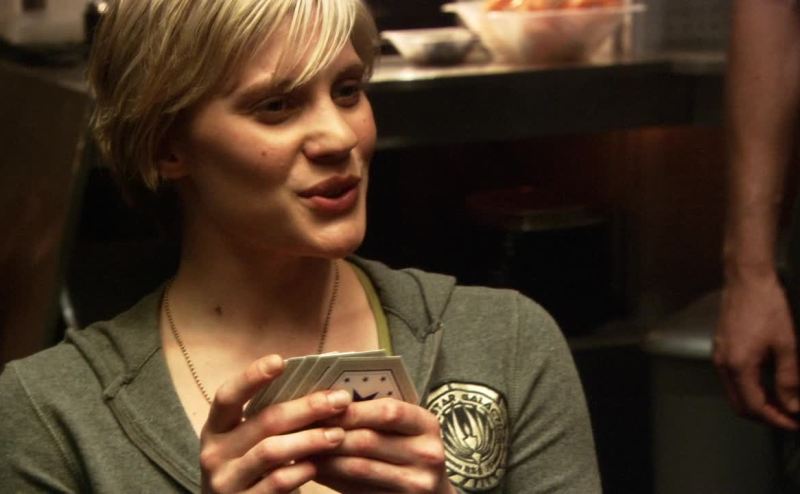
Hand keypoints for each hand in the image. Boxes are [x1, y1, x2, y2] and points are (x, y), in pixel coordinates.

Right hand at [200, 355, 352, 492]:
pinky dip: (300, 471)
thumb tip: (319, 388)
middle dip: (307, 408)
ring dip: (310, 439)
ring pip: (271, 451)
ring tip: (338, 434)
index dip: (251, 377)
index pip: (228, 396)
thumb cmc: (251, 466)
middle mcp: (214, 452)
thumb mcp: (249, 440)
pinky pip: (276, 482)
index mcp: (217, 427)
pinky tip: (318, 464)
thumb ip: (270, 417)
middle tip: (340, 400)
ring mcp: (225, 481)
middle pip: (263, 421)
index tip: (279, 361)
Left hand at [314, 398, 454, 492]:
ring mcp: (415, 483)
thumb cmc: (409, 450)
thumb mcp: (406, 428)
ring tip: (304, 448)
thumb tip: (327, 403)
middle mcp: (427, 454)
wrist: (432, 492)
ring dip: (326, 458)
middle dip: (331, 433)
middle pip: (369, 440)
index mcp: (427, 425)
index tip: (324, 407)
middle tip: (302, 428)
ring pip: (358, 468)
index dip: (353, 410)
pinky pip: (357, 490)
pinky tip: (316, 469)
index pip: (388, 411)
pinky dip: (332, 478)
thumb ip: (376, 415)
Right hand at [713, 273, 799, 429]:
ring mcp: (720, 355)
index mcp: (739, 366)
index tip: (795, 422)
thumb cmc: (766, 306)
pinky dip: (750, 388)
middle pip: (740, 405)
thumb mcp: (786, 345)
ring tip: (782, 403)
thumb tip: (793, 404)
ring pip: (736, 392)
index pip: (756, 406)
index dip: (777, 419)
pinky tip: (767, 383)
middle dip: (765, 416)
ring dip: (757, 403)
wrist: (746, 279)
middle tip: (789, 417)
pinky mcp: (723, 348)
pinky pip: (733, 378)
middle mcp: (724, 364)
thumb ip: (789, 379)